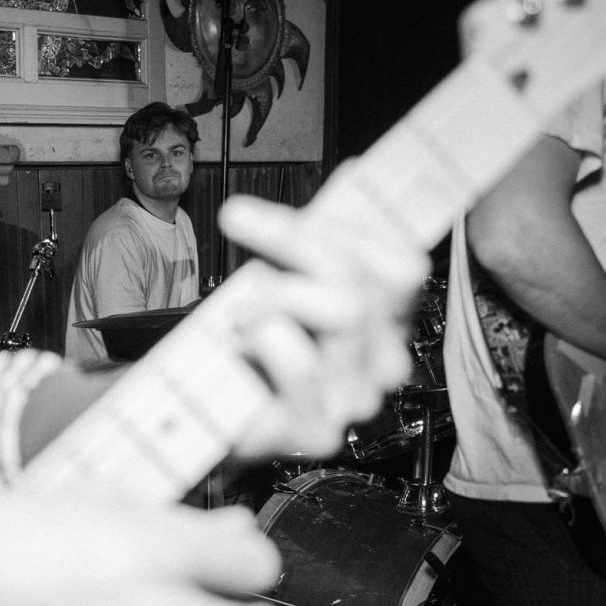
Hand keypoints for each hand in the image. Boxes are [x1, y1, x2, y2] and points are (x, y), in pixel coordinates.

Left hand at [216, 190, 427, 459]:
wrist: (203, 411)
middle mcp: (383, 364)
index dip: (344, 224)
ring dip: (275, 294)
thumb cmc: (247, 346)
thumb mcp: (288, 276)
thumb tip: (356, 173)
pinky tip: (239, 346)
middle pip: (363, 282)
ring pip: (343, 312)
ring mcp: (355, 401)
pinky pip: (302, 360)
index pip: (402, 266)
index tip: (293, 200)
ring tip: (240, 308)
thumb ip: (323, 234)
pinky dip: (261, 339)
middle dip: (295, 239)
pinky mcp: (318, 432)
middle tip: (238, 216)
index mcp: (387, 323)